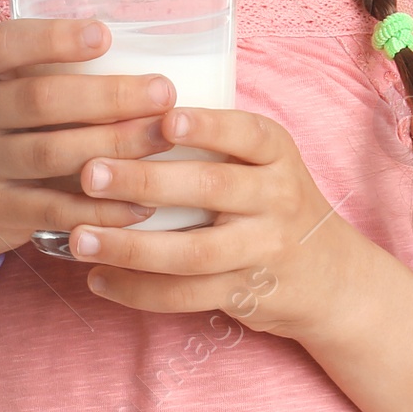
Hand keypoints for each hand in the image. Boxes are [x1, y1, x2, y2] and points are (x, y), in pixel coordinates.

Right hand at [0, 15, 178, 262]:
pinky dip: (102, 208)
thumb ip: (39, 62)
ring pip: (51, 154)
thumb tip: (138, 39)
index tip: (105, 34)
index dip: (54, 38)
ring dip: (114, 146)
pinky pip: (55, 210)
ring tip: (163, 137)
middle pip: (40, 100)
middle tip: (164, 91)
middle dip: (108, 95)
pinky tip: (143, 202)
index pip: (5, 44)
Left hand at [66, 106, 364, 339]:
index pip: (245, 133)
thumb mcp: (264, 163)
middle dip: (144, 181)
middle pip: (210, 188)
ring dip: (130, 246)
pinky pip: (187, 295)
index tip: (163, 118)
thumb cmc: (273, 203)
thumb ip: (214, 144)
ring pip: (193, 252)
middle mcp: (276, 197)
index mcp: (276, 153)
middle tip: (89, 173)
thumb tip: (122, 116)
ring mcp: (263, 249)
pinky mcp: (246, 293)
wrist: (332, 279)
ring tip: (80, 238)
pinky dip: (138, 291)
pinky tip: (99, 279)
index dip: (207, 126)